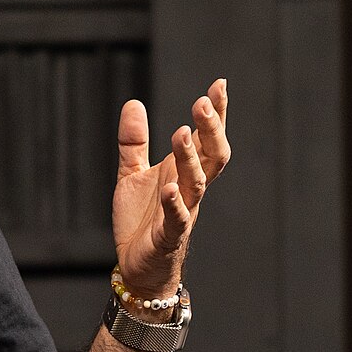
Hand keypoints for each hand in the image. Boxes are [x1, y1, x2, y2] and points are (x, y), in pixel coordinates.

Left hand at [112, 82, 228, 303]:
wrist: (137, 266)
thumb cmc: (142, 221)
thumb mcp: (132, 174)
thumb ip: (134, 142)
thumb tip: (133, 103)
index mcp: (184, 172)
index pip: (206, 138)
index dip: (216, 114)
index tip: (219, 85)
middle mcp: (189, 189)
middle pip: (213, 156)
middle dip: (211, 129)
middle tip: (203, 102)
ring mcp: (183, 212)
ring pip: (196, 182)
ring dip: (190, 158)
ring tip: (181, 132)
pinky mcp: (169, 236)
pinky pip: (177, 219)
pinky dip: (175, 203)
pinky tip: (169, 187)